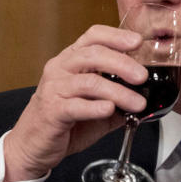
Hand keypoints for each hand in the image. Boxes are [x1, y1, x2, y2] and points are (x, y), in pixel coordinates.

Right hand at [2, 25, 148, 181]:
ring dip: (118, 92)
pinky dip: (96, 107)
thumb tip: (147, 97)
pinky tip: (110, 110)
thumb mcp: (95, 106)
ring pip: (89, 82)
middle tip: (142, 76)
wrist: (33, 145)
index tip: (137, 42)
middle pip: (93, 55)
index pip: (92, 37)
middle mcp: (60, 69)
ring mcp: (54, 89)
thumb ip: (118, 98)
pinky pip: (76, 106)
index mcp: (71, 61)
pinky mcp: (52, 111)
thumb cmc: (63, 121)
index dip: (116, 36)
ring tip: (137, 103)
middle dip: (122, 63)